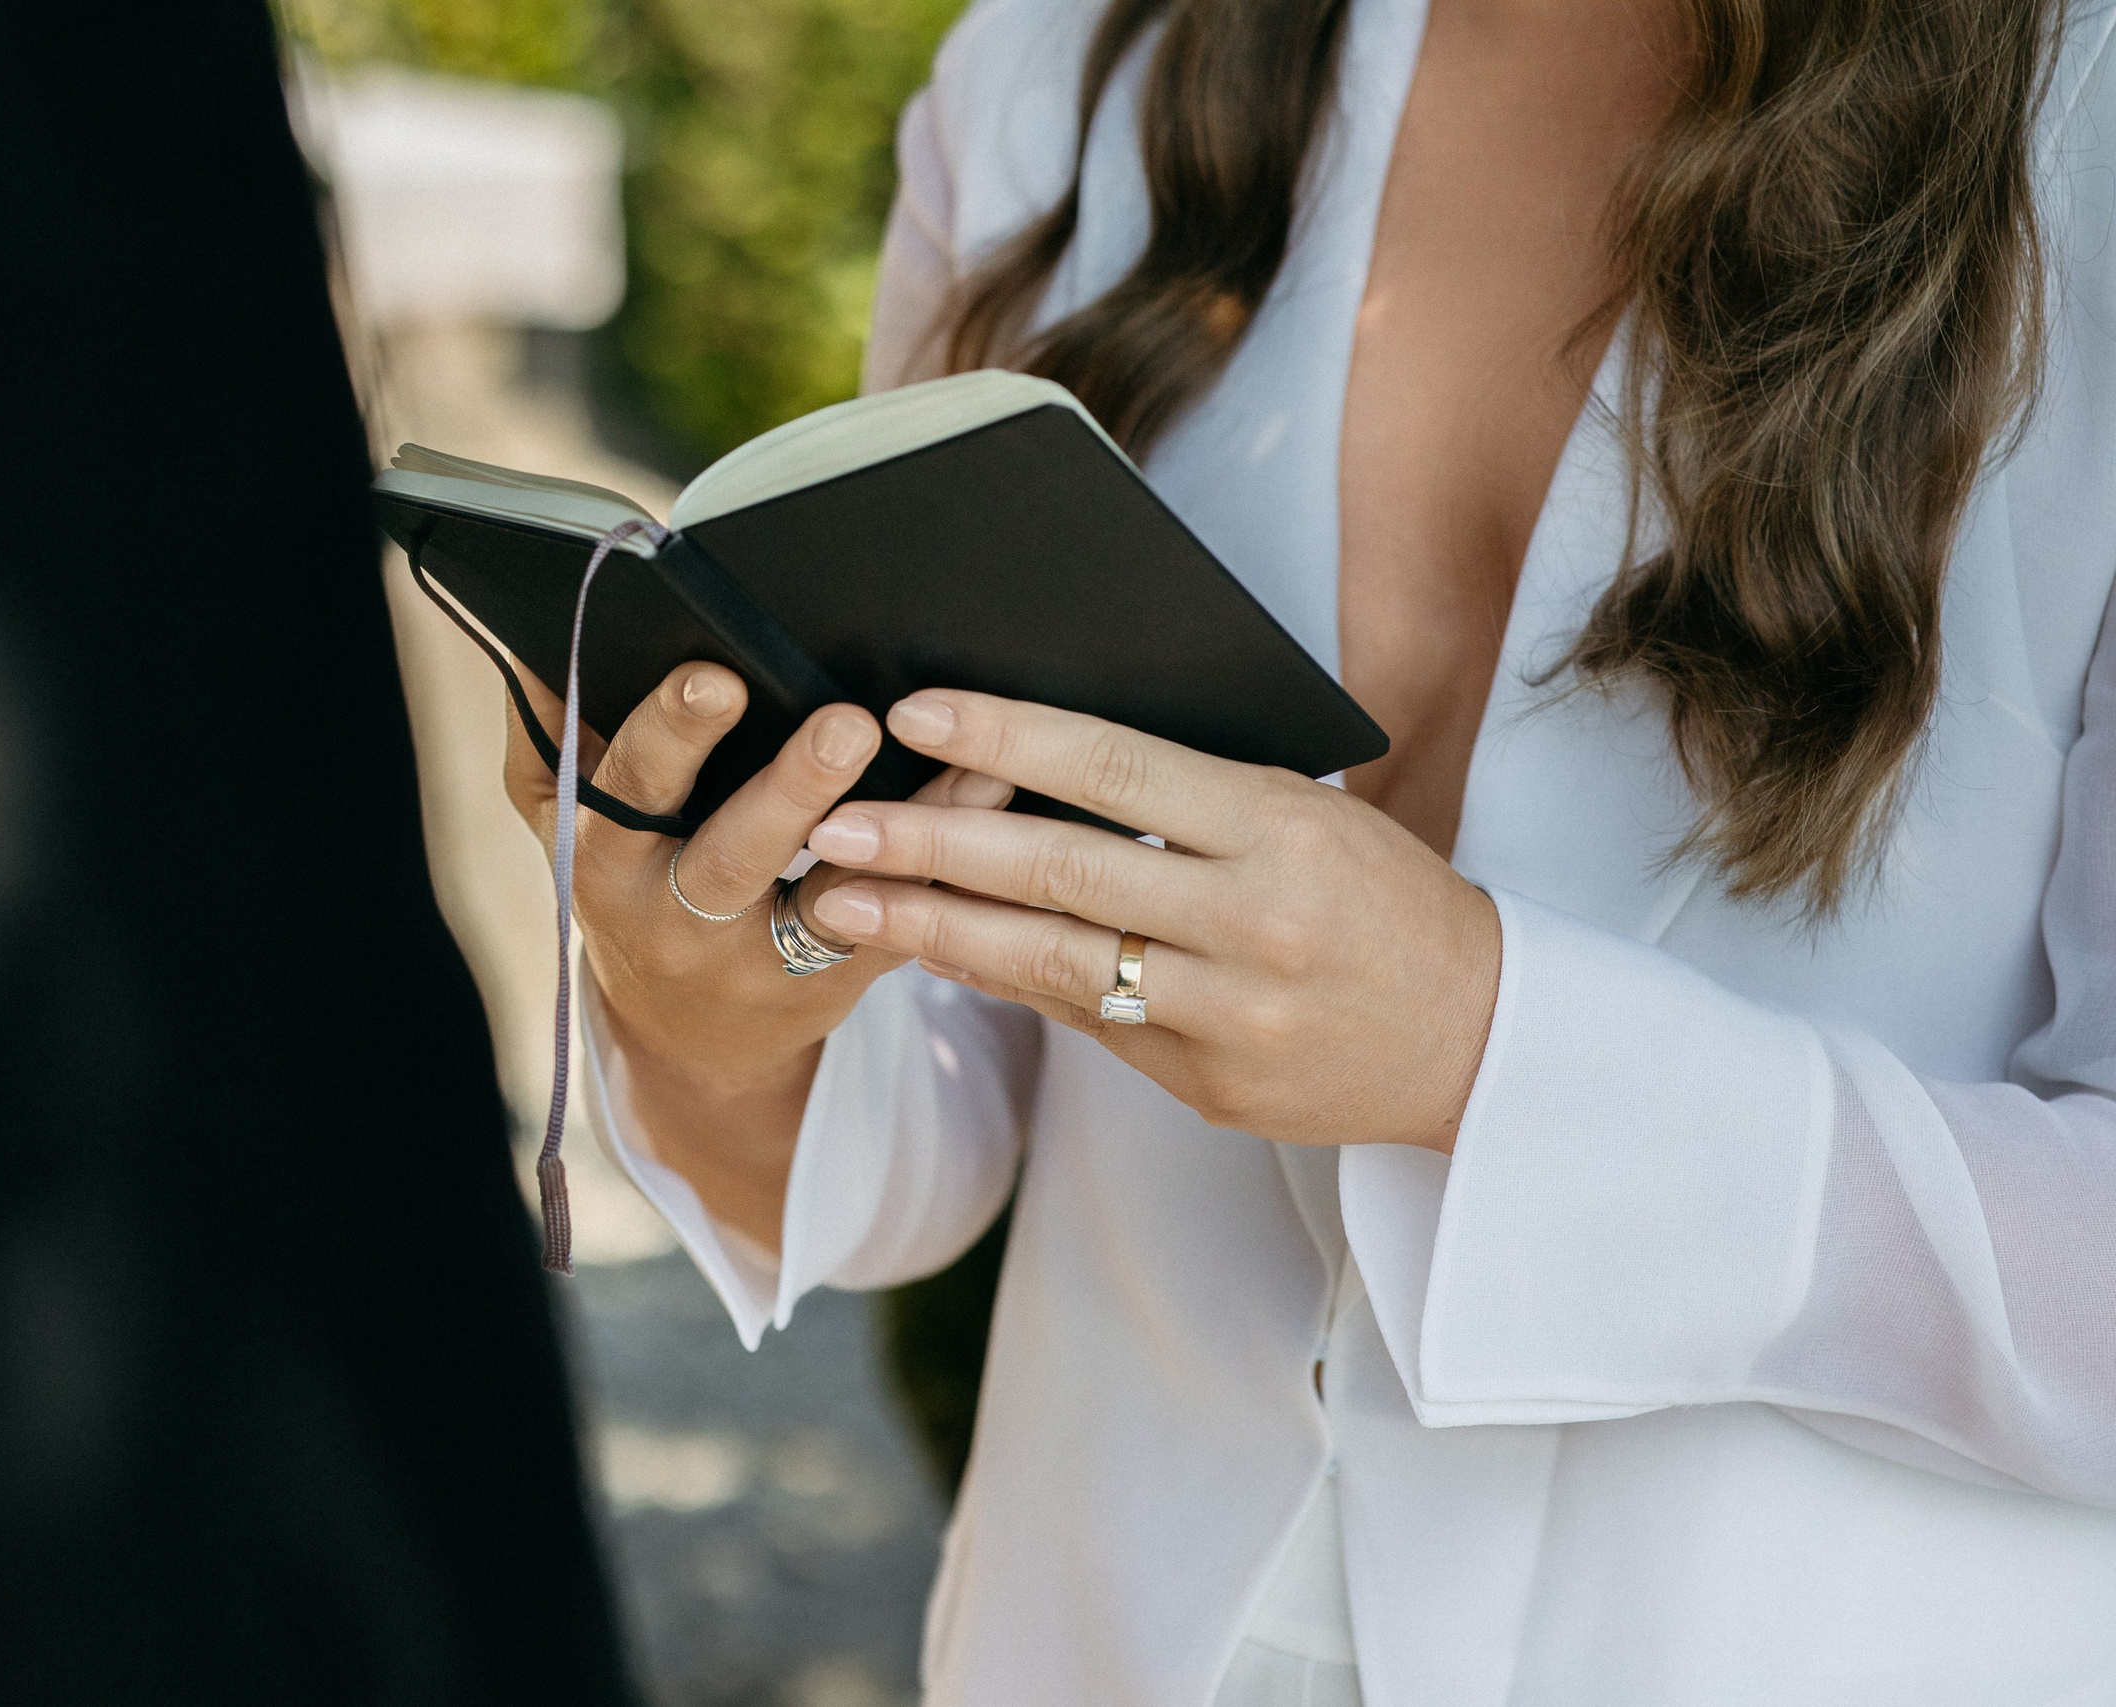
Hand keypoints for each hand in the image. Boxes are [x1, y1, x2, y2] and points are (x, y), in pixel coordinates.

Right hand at [503, 662, 1010, 1242]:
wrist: (682, 1035)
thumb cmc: (630, 883)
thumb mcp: (562, 824)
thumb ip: (548, 737)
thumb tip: (531, 636)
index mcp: (605, 861)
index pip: (629, 790)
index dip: (670, 736)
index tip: (718, 677)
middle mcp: (676, 921)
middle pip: (732, 856)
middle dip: (789, 789)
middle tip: (846, 721)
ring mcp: (761, 963)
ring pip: (832, 896)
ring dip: (898, 828)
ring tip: (962, 759)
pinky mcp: (837, 985)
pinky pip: (899, 919)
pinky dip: (949, 856)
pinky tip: (997, 788)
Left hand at [800, 690, 1501, 1151]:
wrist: (1479, 1039)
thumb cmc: (1384, 903)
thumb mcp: (1311, 818)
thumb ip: (1190, 797)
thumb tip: (1035, 762)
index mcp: (1282, 830)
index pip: (1119, 768)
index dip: (1008, 739)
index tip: (915, 716)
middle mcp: (1253, 922)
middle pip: (1062, 870)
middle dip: (932, 844)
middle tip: (835, 822)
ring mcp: (1229, 1015)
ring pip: (1053, 962)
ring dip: (933, 927)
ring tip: (842, 899)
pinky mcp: (1209, 1085)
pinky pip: (1084, 1024)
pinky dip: (1001, 981)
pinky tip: (933, 949)